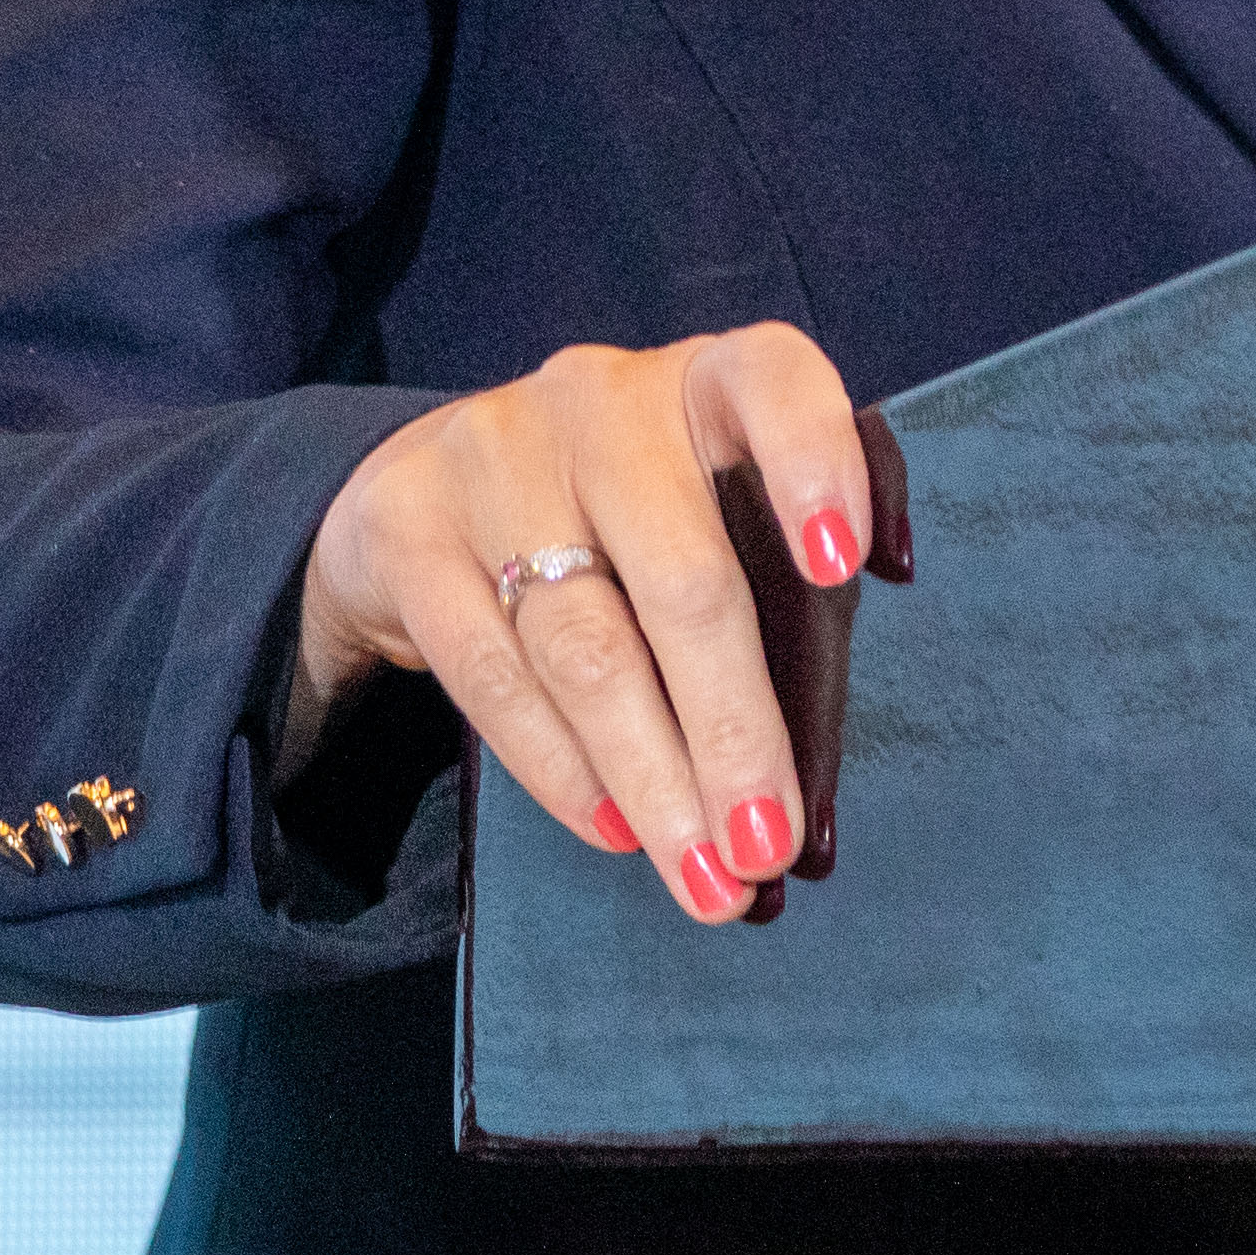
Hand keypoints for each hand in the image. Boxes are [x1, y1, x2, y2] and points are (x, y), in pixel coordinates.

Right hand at [297, 326, 873, 925]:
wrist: (432, 490)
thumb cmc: (635, 526)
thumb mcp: (725, 535)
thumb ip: (794, 638)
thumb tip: (822, 828)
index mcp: (710, 378)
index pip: (775, 380)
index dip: (817, 465)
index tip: (847, 568)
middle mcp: (605, 398)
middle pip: (681, 574)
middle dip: (734, 729)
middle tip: (769, 844)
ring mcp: (497, 453)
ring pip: (586, 644)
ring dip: (653, 778)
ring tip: (704, 876)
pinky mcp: (408, 522)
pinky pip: (492, 672)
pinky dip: (562, 767)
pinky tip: (613, 828)